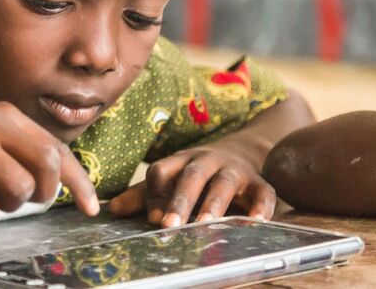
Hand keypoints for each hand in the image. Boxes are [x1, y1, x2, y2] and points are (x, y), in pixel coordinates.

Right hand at [0, 101, 99, 222]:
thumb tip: (59, 178)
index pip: (55, 147)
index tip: (92, 205)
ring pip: (17, 193)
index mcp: (3, 114)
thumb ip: (17, 150)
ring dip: (1, 205)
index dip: (78, 180)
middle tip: (24, 200)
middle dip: (43, 193)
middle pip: (46, 166)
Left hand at [109, 141, 275, 226]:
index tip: (152, 218)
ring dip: (214, 203)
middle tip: (170, 224)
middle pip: (191, 177)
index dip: (155, 193)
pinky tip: (256, 222)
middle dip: (180, 200)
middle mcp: (206, 161)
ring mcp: (234, 171)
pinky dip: (260, 207)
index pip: (162, 171)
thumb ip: (143, 195)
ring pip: (223, 184)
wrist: (244, 151)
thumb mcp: (171, 178)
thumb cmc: (198, 173)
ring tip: (206, 222)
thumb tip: (113, 210)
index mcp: (181, 161)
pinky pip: (262, 193)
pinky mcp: (259, 182)